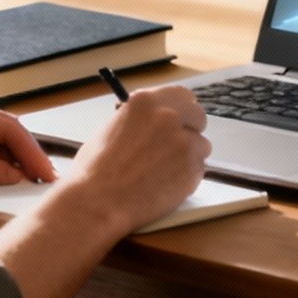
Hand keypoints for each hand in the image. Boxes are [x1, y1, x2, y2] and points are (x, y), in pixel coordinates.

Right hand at [53, 84, 209, 237]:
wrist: (98, 202)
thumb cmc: (96, 170)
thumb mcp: (112, 128)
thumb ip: (140, 119)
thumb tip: (152, 122)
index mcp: (146, 102)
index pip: (181, 95)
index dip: (182, 109)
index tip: (180, 118)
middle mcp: (168, 117)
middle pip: (198, 116)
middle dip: (190, 130)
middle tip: (177, 145)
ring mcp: (184, 143)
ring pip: (201, 145)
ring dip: (189, 156)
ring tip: (164, 171)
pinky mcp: (192, 169)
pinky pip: (199, 169)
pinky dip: (187, 176)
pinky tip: (165, 184)